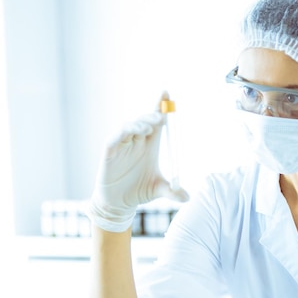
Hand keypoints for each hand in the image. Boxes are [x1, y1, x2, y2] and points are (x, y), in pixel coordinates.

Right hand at [90, 94, 188, 231]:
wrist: (118, 204)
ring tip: (149, 128)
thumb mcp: (158, 190)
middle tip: (161, 117)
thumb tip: (188, 198)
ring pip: (130, 126)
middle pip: (145, 120)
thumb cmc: (138, 192)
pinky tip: (132, 133)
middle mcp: (136, 141)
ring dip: (140, 124)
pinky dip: (123, 133)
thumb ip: (172, 192)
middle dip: (152, 115)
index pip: (156, 120)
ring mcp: (122, 145)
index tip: (167, 93)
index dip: (160, 106)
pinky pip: (115, 138)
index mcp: (150, 145)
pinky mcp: (109, 152)